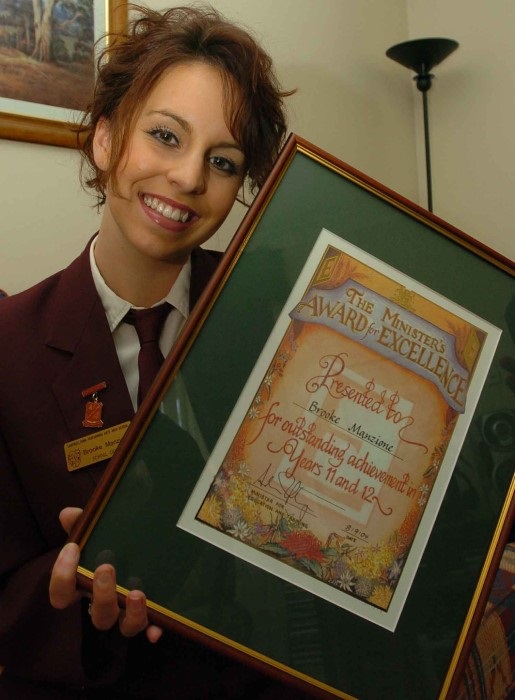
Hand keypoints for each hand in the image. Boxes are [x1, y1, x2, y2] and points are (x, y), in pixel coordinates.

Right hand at [49, 507, 161, 642]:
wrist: (141, 547)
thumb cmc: (110, 545)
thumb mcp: (97, 532)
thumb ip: (82, 524)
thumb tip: (69, 514)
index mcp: (86, 587)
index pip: (61, 594)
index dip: (62, 576)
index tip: (72, 548)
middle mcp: (105, 604)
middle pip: (97, 616)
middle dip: (101, 594)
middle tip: (106, 567)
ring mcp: (128, 613)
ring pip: (125, 626)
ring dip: (131, 614)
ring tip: (136, 593)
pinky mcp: (150, 614)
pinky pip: (151, 627)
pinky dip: (153, 628)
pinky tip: (157, 626)